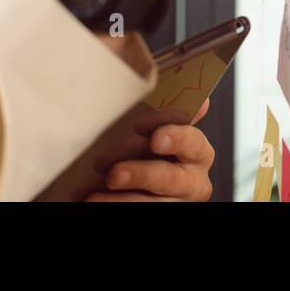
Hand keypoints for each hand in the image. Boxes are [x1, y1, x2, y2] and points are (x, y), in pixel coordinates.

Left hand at [84, 98, 214, 201]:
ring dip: (122, 200)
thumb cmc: (143, 147)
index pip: (191, 140)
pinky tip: (92, 200)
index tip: (143, 128)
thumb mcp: (151, 127)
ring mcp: (176, 203)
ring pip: (153, 204)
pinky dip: (114, 206)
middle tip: (114, 174)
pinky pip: (139, 212)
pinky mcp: (161, 211)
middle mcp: (192, 181)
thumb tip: (167, 78)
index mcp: (196, 151)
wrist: (131, 180)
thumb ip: (162, 111)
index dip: (172, 135)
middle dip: (141, 175)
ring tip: (93, 197)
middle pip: (171, 178)